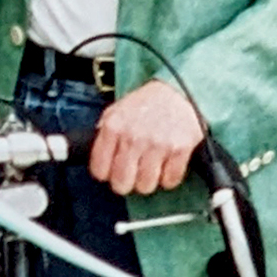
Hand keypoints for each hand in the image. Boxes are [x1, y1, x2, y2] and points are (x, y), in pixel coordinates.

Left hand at [88, 79, 203, 198]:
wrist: (178, 91)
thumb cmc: (147, 103)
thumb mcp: (116, 111)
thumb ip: (104, 133)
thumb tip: (97, 156)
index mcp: (113, 127)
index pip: (99, 170)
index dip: (106, 174)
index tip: (112, 171)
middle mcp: (133, 138)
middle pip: (121, 183)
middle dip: (125, 183)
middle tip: (131, 175)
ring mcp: (157, 145)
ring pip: (145, 186)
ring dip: (147, 181)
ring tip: (150, 169)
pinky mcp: (179, 149)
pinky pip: (170, 180)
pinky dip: (169, 177)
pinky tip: (166, 165)